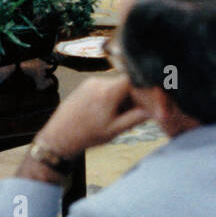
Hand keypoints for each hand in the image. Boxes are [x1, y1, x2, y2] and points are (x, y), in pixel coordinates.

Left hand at [33, 74, 149, 155]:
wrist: (59, 136)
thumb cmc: (87, 136)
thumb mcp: (115, 130)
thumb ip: (137, 117)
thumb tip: (156, 110)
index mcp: (108, 93)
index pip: (134, 80)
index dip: (145, 88)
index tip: (150, 98)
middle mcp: (99, 82)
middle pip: (126, 83)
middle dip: (133, 96)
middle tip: (134, 112)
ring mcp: (91, 82)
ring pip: (116, 85)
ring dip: (122, 97)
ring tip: (115, 115)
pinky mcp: (86, 84)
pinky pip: (106, 86)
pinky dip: (112, 96)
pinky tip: (105, 112)